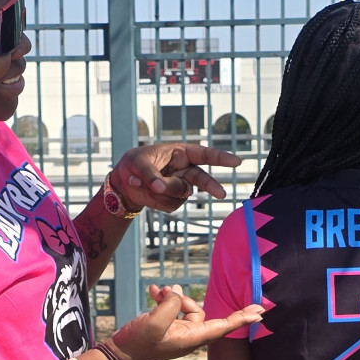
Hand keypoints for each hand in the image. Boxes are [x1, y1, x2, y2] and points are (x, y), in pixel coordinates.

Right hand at [107, 285, 262, 359]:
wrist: (118, 355)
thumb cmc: (138, 343)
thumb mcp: (156, 321)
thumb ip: (172, 304)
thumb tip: (177, 295)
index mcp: (192, 338)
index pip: (223, 326)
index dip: (242, 318)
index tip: (260, 312)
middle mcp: (189, 336)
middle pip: (198, 310)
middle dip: (182, 299)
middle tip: (163, 295)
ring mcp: (178, 332)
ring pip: (184, 307)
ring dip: (171, 297)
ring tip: (156, 292)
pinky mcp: (167, 328)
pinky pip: (172, 309)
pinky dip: (164, 299)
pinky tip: (153, 292)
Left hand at [110, 143, 242, 214]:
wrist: (123, 184)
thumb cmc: (133, 165)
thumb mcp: (138, 164)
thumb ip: (151, 175)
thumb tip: (161, 188)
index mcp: (180, 153)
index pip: (204, 155)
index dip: (221, 158)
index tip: (237, 161)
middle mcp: (184, 170)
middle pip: (203, 179)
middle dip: (211, 186)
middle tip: (221, 195)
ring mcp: (180, 187)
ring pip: (181, 194)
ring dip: (162, 191)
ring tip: (141, 183)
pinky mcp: (173, 201)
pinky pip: (170, 205)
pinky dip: (155, 201)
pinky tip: (145, 193)